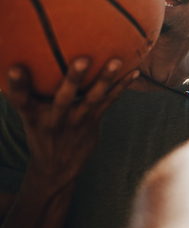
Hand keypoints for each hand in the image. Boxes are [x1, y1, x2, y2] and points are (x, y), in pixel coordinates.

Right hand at [5, 57, 137, 192]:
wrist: (57, 167)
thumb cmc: (40, 132)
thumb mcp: (28, 117)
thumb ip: (27, 94)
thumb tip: (15, 60)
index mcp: (33, 116)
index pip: (21, 100)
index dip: (18, 85)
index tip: (15, 69)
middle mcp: (55, 119)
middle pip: (64, 98)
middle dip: (73, 79)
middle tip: (82, 60)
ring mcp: (77, 121)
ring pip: (92, 99)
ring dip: (105, 80)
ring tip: (116, 61)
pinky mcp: (93, 122)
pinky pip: (109, 102)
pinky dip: (121, 87)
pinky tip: (134, 72)